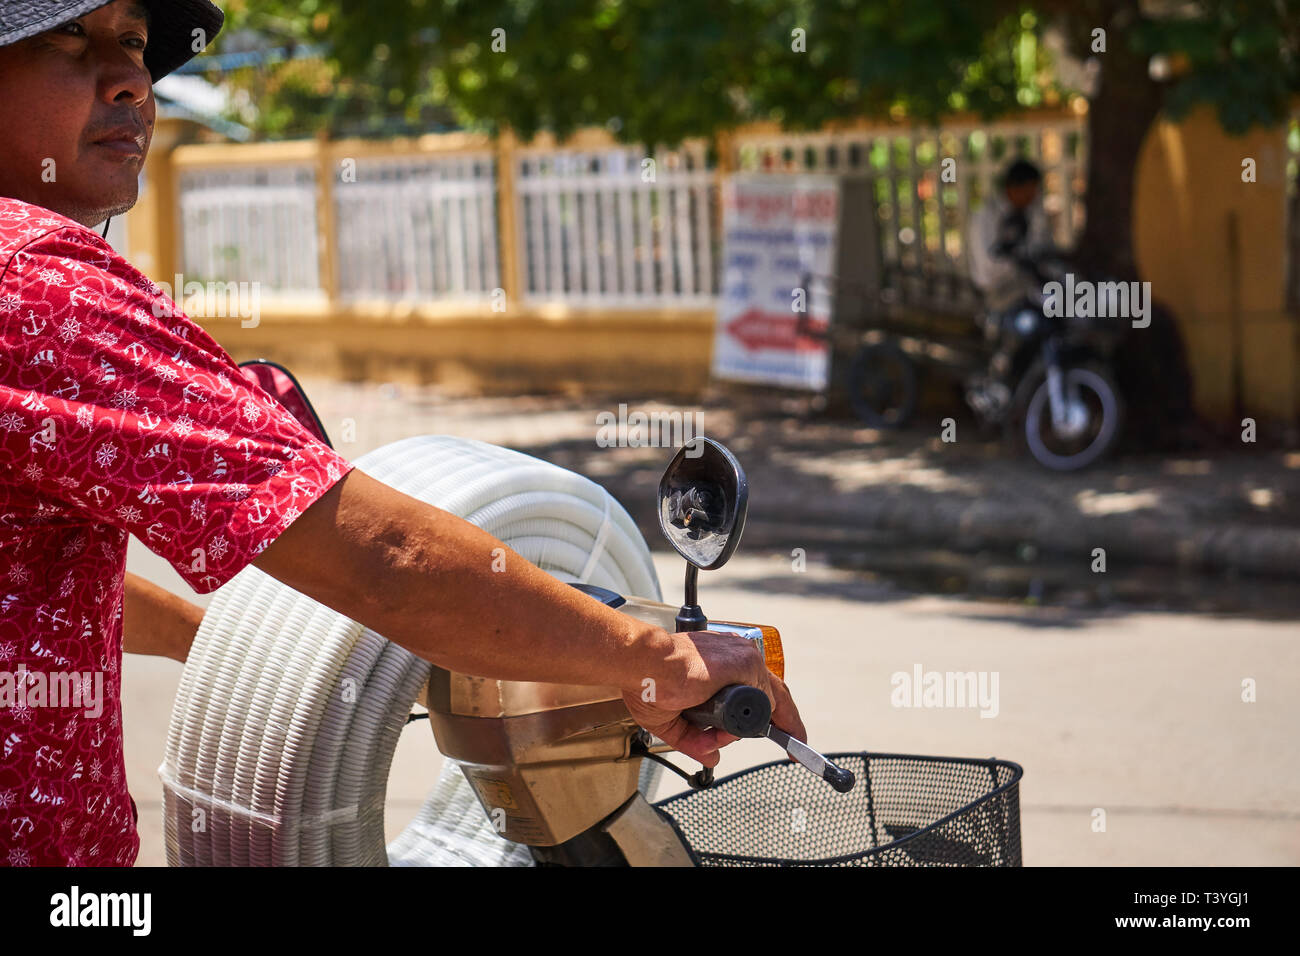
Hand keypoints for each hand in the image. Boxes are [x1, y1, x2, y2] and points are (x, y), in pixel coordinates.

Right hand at [623, 630, 807, 767]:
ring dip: (760, 728)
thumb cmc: (647, 681)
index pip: (755, 685)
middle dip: (786, 721)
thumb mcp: (672, 720)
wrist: (641, 664)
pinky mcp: (744, 665)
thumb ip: (695, 739)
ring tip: (772, 745)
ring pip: (768, 701)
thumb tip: (713, 757)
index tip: (777, 729)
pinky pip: (760, 706)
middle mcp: (735, 656)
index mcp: (720, 662)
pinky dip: (753, 727)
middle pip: (773, 691)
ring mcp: (742, 659)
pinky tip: (738, 736)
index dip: (767, 710)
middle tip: (797, 747)